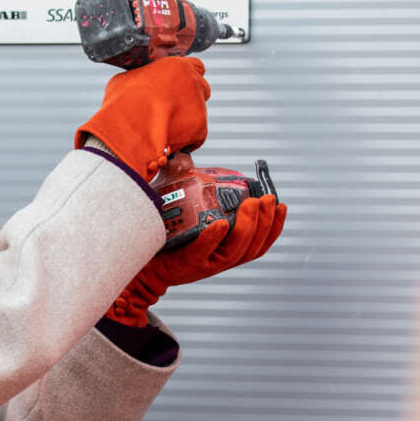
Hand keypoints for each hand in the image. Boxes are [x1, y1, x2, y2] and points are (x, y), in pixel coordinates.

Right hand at [75, 57, 209, 178]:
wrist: (127, 127)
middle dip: (189, 98)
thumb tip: (138, 85)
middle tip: (171, 108)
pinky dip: (186, 139)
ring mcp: (199, 106)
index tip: (177, 86)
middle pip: (201, 89)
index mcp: (178, 66)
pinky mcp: (200, 129)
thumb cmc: (121, 101)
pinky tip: (168, 142)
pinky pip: (196, 135)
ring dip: (186, 119)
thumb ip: (141, 79)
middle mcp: (194, 83)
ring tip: (164, 128)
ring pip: (198, 113)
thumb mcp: (126, 80)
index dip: (186, 78)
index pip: (196, 67)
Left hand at [106, 195, 286, 325]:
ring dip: (247, 226)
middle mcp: (220, 259)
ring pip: (235, 250)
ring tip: (251, 205)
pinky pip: (204, 252)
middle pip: (253, 245)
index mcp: (226, 249)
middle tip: (266, 199)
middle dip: (265, 221)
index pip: (260, 242)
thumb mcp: (181, 210)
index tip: (281, 204)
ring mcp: (205, 263)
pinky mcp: (186, 264)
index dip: (275, 225)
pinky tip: (220, 224)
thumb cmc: (162, 236)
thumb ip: (187, 184)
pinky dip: (214, 239)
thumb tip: (185, 156)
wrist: (138, 261)